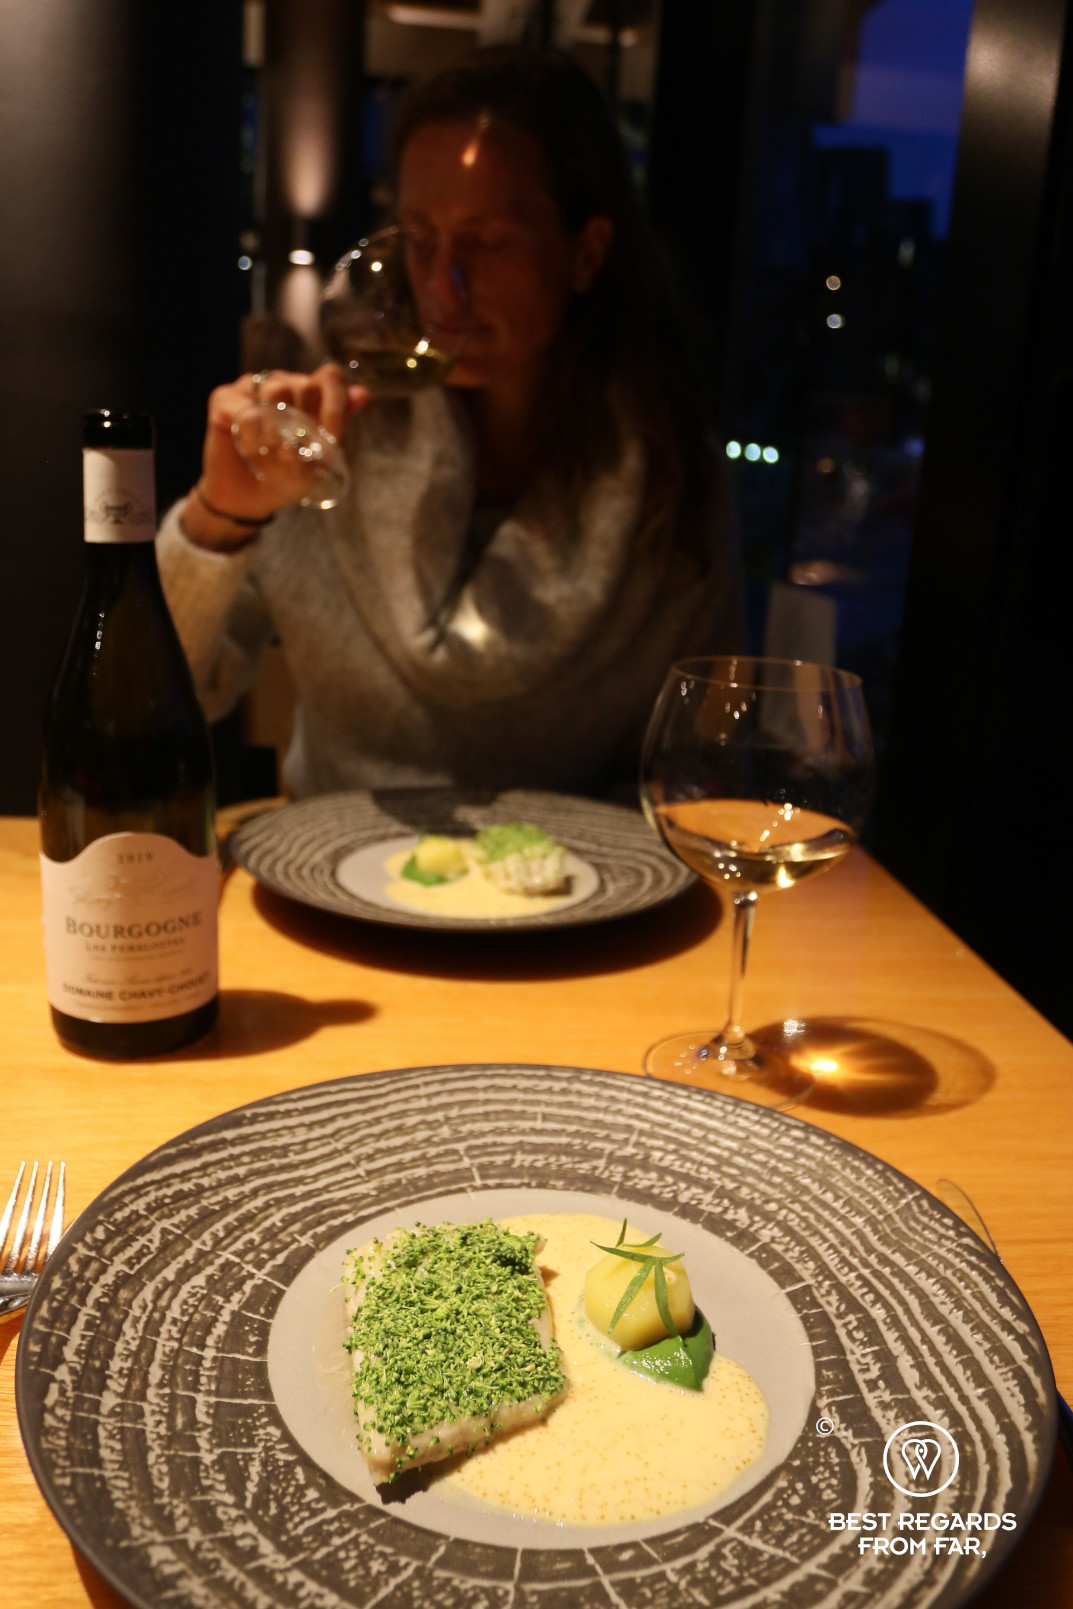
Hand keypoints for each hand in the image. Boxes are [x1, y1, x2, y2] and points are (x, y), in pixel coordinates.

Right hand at [183, 365, 368, 546]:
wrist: (250, 500)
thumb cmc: (287, 477)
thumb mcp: (320, 457)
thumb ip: (338, 422)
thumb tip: (364, 393)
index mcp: (308, 393)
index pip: (330, 377)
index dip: (335, 402)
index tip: (328, 434)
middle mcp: (281, 384)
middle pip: (304, 384)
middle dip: (304, 423)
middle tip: (293, 454)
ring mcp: (251, 388)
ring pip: (275, 390)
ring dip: (278, 431)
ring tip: (272, 453)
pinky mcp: (223, 400)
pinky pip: (245, 409)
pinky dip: (252, 436)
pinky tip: (251, 452)